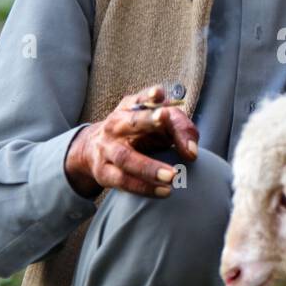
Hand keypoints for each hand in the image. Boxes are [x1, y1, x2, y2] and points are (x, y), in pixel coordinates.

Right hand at [64, 85, 198, 198]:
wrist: (94, 150)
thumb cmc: (138, 134)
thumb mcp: (157, 125)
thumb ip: (180, 129)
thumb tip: (192, 152)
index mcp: (130, 108)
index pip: (140, 99)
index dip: (149, 96)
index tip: (159, 93)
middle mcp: (116, 125)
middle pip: (131, 122)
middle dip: (147, 120)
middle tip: (164, 118)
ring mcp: (108, 149)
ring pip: (126, 158)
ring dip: (149, 168)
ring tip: (173, 176)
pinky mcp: (104, 172)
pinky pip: (124, 181)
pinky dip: (145, 188)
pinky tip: (165, 192)